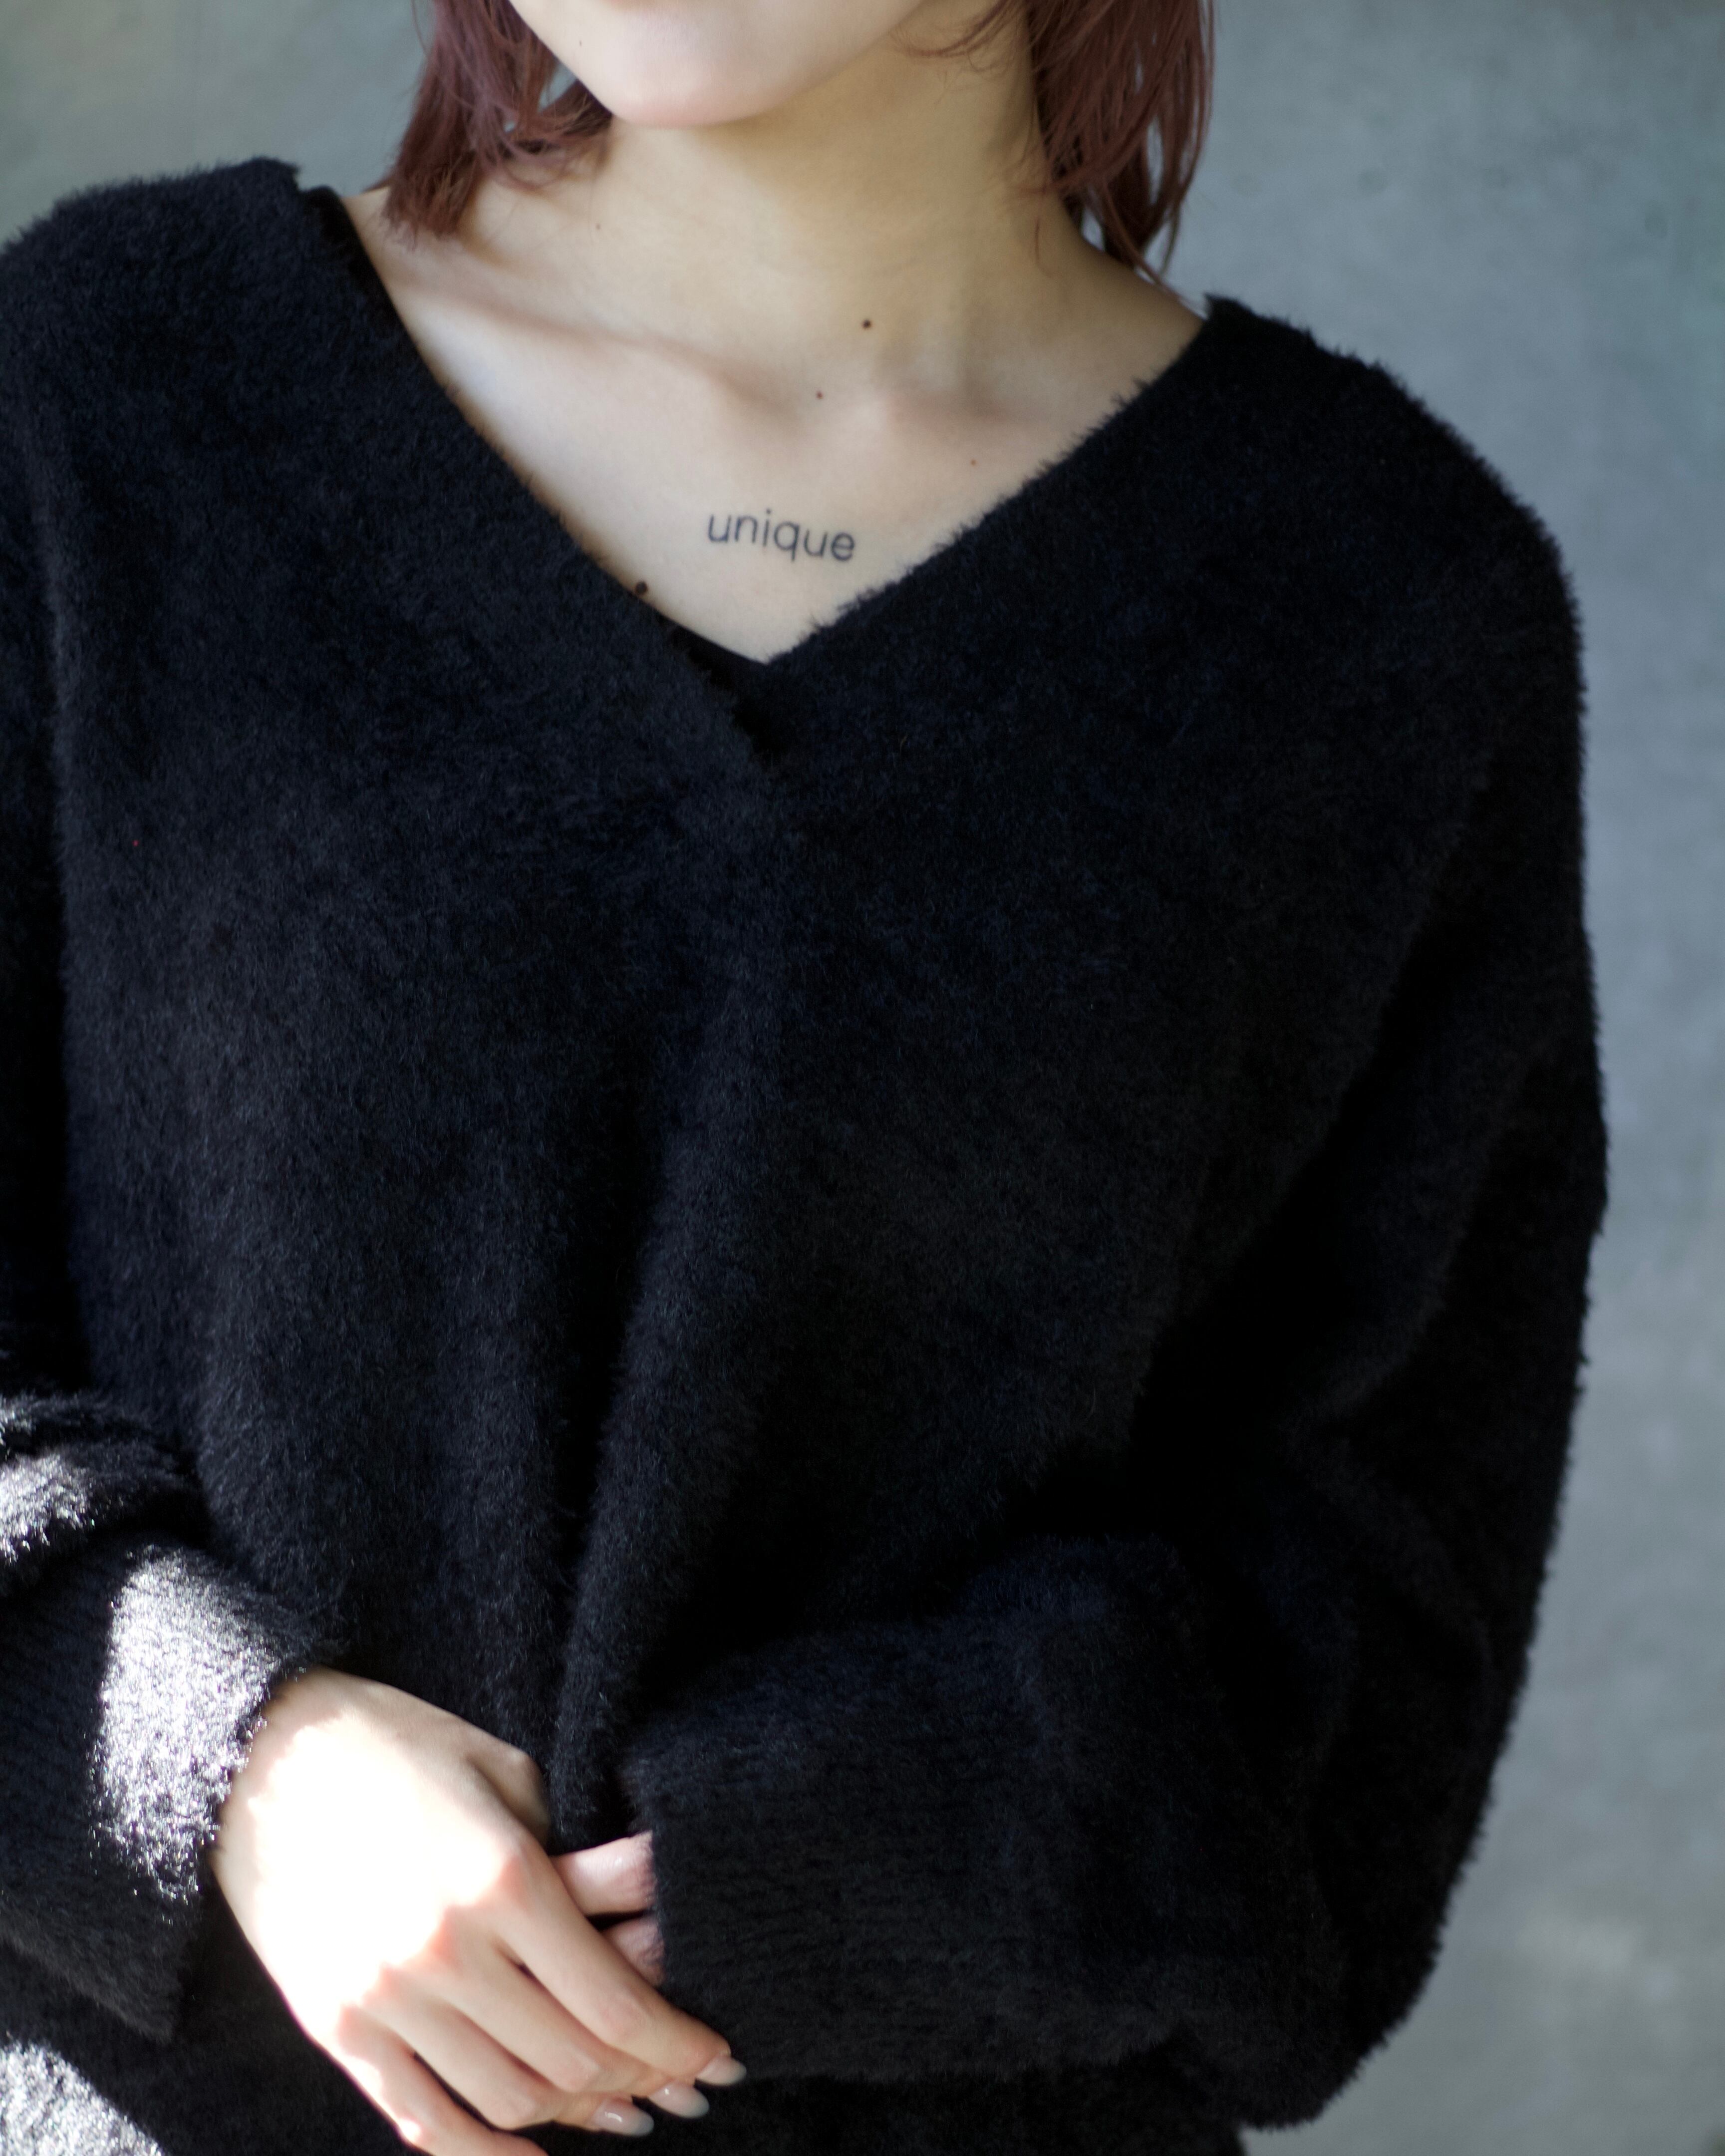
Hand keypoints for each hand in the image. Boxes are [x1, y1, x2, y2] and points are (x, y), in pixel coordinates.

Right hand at [211, 1667, 740, 2151]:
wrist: (264, 1757)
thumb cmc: (402, 1745)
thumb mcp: (504, 1771)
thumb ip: (564, 1851)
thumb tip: (628, 1914)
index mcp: (505, 1878)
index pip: (615, 2002)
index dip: (677, 2043)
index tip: (717, 2055)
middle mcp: (448, 1949)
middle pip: (571, 2060)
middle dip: (642, 2082)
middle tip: (681, 2085)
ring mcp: (386, 1997)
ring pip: (507, 2100)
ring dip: (575, 2117)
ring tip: (623, 2112)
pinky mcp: (336, 2027)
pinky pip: (423, 2120)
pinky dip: (485, 2155)